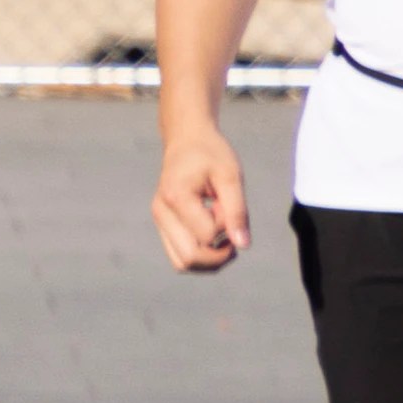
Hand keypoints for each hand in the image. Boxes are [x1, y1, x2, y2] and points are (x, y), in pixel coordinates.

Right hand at [151, 125, 251, 273]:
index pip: (208, 234)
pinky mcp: (163, 225)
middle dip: (219, 254)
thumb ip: (237, 211)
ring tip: (223, 235)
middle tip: (233, 232)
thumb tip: (243, 245)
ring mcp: (159, 221)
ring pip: (182, 262)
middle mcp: (162, 213)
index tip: (228, 203)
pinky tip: (213, 236)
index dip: (227, 226)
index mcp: (176, 198)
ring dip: (209, 259)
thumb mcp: (231, 176)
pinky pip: (179, 255)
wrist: (186, 140)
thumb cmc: (210, 153)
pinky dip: (200, 254)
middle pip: (190, 258)